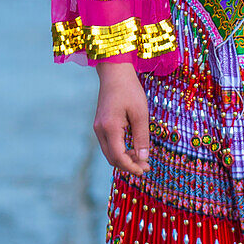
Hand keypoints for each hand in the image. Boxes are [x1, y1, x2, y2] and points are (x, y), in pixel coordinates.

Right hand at [93, 61, 150, 175]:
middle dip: (128, 165)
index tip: (144, 170)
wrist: (115, 72)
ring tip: (141, 158)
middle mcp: (100, 130)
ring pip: (109, 152)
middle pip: (112, 158)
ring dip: (124, 158)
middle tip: (145, 167)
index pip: (118, 157)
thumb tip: (144, 158)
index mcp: (110, 128)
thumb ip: (141, 137)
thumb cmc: (130, 90)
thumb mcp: (140, 113)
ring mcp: (98, 127)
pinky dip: (119, 150)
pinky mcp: (100, 124)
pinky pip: (108, 144)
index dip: (131, 167)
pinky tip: (132, 148)